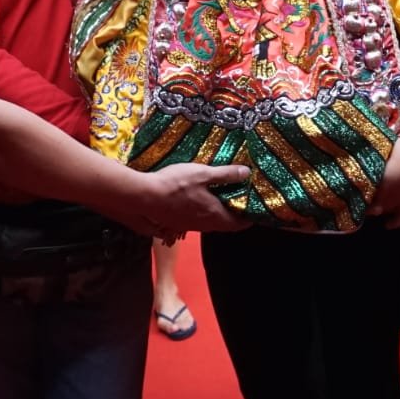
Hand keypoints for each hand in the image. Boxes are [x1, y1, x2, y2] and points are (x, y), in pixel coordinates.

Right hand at [122, 162, 251, 237]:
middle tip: (241, 197)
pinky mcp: (179, 222)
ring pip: (212, 221)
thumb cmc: (175, 184)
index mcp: (215, 215)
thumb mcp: (203, 174)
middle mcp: (205, 225)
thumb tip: (247, 173)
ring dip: (220, 211)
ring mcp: (191, 225)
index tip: (256, 207)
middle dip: (236, 213)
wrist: (144, 197)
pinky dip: (206, 210)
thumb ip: (226, 174)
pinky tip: (202, 196)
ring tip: (223, 194)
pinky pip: (199, 219)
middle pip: (227, 224)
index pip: (240, 224)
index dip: (250, 217)